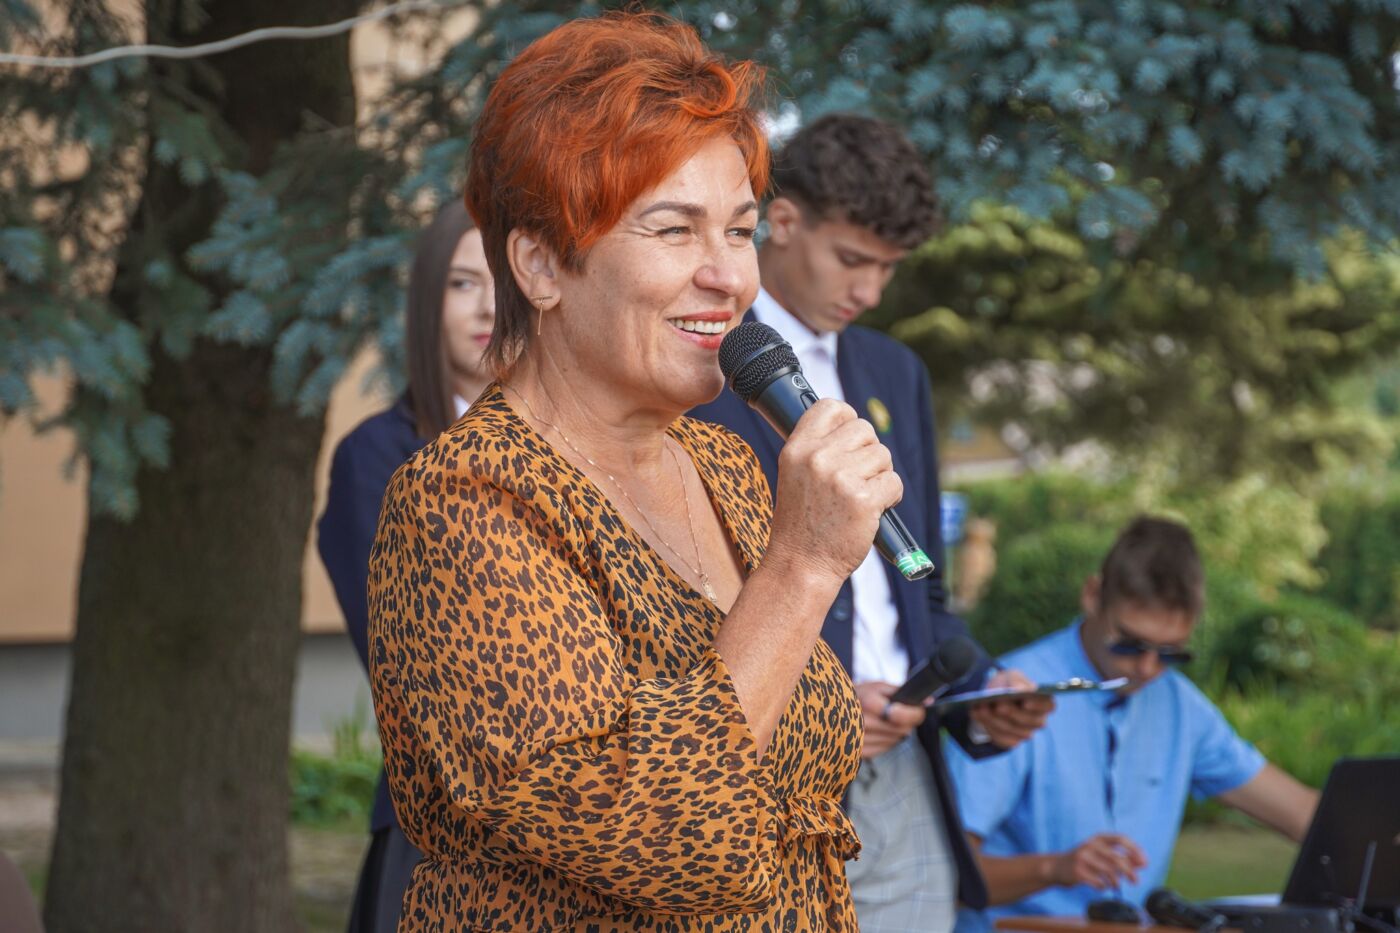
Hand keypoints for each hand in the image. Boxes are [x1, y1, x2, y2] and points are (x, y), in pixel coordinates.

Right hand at [766, 399, 902, 585]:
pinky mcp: (864, 499)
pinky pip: (894, 482)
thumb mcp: (795, 475)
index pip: (831, 407)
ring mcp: (841, 478)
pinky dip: (890, 497)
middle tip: (855, 479)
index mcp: (797, 448)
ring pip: (883, 455)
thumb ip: (818, 448)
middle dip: (868, 453)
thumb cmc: (802, 522)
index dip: (847, 419)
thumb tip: (852, 425)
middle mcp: (817, 458)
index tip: (850, 439)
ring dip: (880, 476)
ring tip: (860, 498)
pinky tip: (873, 510)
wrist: (801, 564)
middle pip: (865, 430)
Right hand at [854, 681, 924, 758]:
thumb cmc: (854, 694)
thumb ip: (902, 692)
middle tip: (898, 713)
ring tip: (884, 721)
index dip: (916, 713)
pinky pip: (883, 749)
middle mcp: (862, 723)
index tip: (917, 709)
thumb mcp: (876, 686)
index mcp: (868, 703)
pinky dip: (885, 741)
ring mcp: (858, 740)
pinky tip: (878, 731)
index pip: (904, 716)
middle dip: (906, 721)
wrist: (827, 708)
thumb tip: (927, 701)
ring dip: (896, 732)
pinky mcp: (856, 752)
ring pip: (894, 741)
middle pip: (902, 730)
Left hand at [969, 668, 1053, 748]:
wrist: (993, 697)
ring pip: (1013, 730)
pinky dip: (988, 726)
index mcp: (1044, 703)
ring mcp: (1025, 733)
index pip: (1048, 706)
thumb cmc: (1007, 684)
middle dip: (1012, 712)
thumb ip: (1015, 680)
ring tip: (982, 708)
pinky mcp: (1011, 741)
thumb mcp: (1010, 676)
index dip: (1038, 705)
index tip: (1024, 702)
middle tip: (998, 705)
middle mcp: (1038, 720)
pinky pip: (1001, 738)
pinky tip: (977, 713)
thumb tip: (1019, 689)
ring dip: (995, 719)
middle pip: (1029, 720)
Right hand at [1051, 833, 1146, 889]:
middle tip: (1136, 881)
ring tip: (1117, 886)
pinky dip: (1104, 887)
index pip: (1121, 839)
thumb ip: (1120, 857)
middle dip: (1130, 872)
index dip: (1135, 850)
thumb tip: (1142, 863)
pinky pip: (1099, 882)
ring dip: (1117, 882)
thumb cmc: (1084, 861)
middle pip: (1117, 859)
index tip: (1145, 863)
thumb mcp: (1100, 854)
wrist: (1056, 867)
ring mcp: (1082, 858)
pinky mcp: (1077, 872)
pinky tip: (1102, 886)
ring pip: (1109, 872)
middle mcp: (1090, 845)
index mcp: (1097, 838)